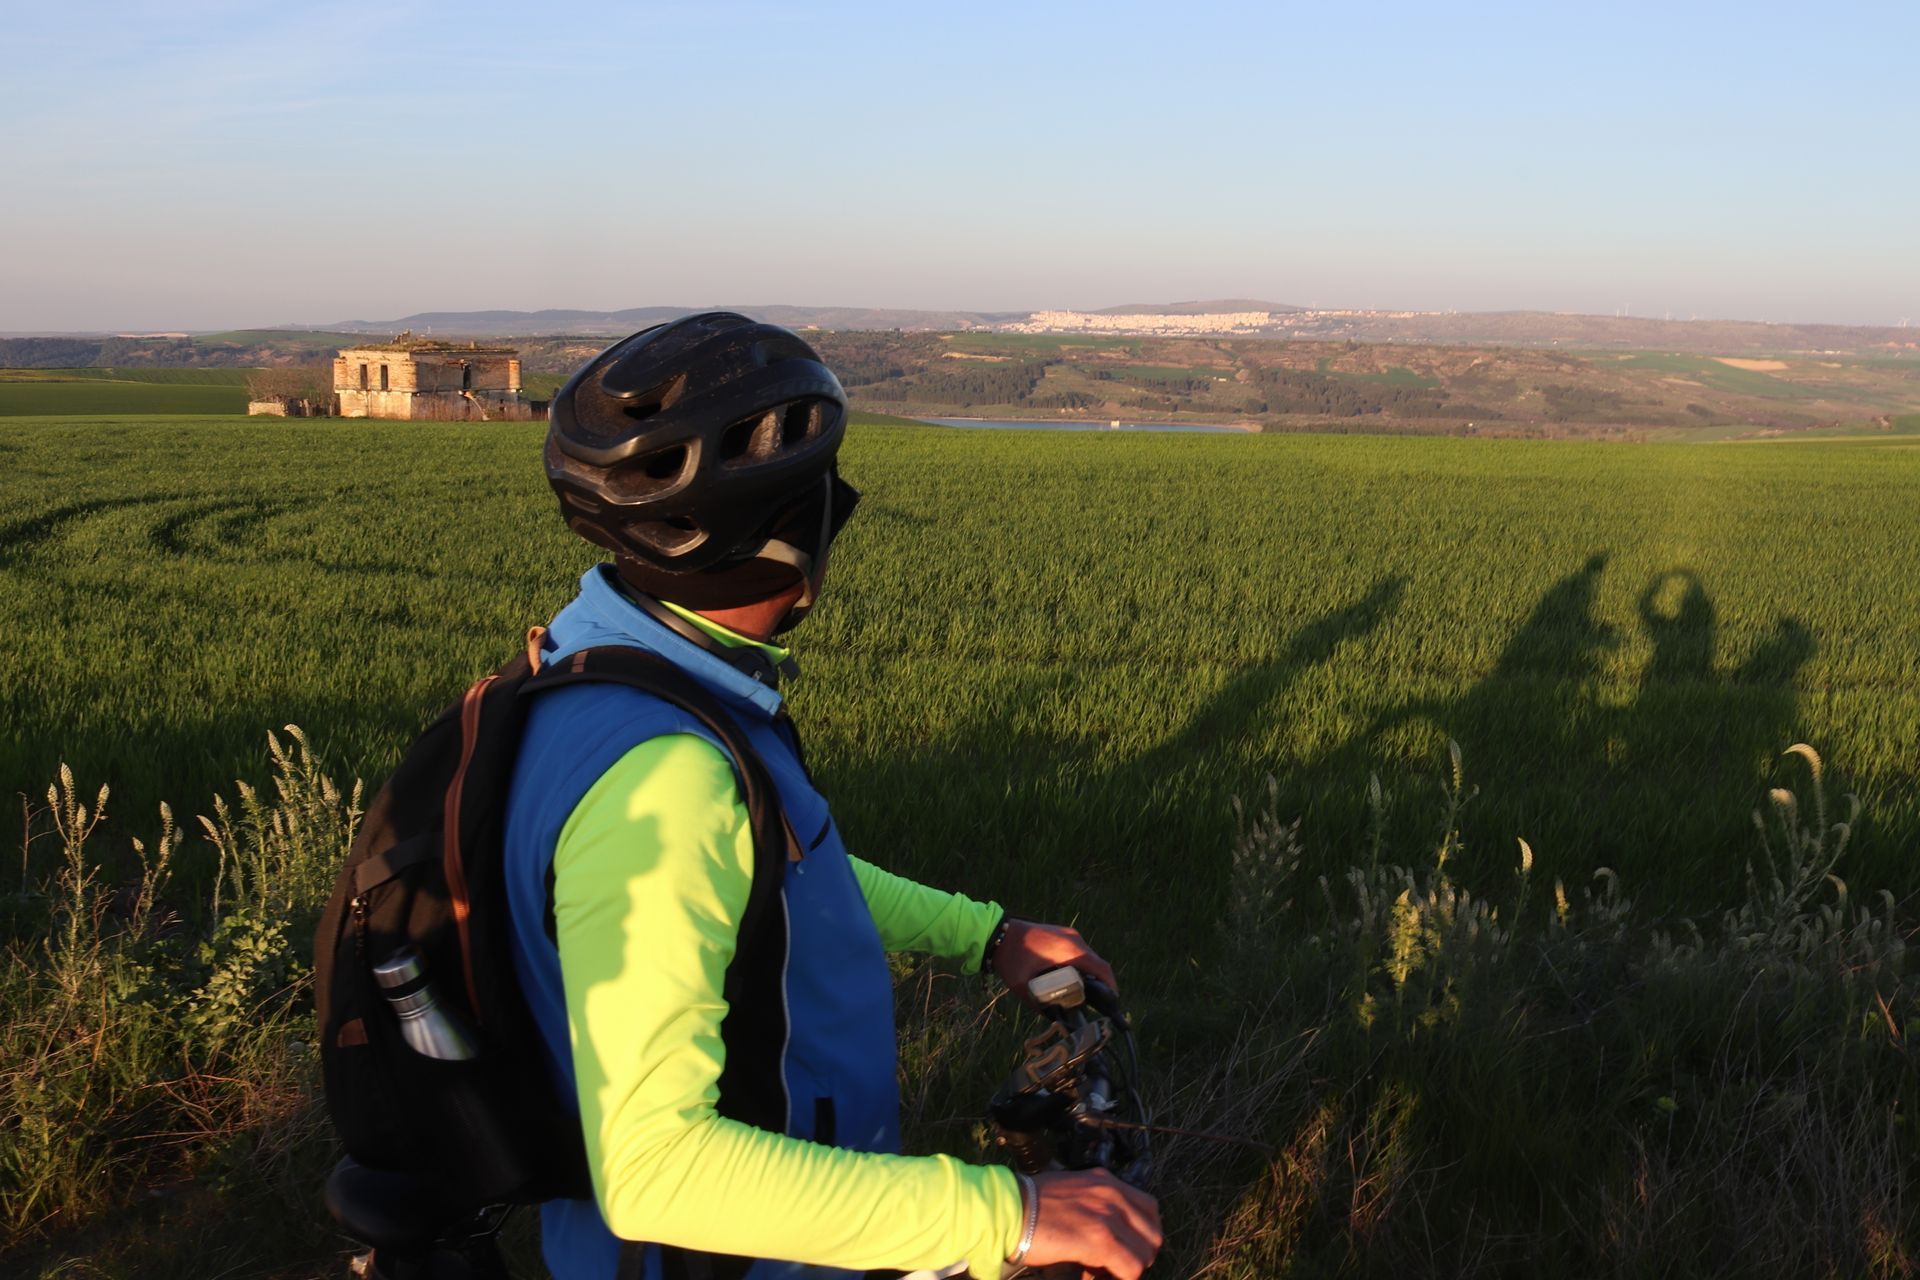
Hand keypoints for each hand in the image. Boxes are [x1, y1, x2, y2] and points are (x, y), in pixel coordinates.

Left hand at [990, 919, 1116, 1008]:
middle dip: (1101, 983)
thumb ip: (1039, 1004)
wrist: (996, 932)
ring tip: (1086, 993)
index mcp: (1070, 951)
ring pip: (1089, 956)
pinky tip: (1073, 977)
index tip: (1114, 1002)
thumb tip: (1054, 1019)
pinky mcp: (1062, 932)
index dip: (1111, 986)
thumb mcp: (1022, 986)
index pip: (1101, 968)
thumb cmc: (1010, 958)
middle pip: (1097, 963)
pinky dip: (1081, 964)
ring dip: (1091, 973)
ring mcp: (1069, 933)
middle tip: (1099, 1003)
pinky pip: (1079, 950)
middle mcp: (1074, 939)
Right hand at [1021, 1169, 1161, 1279]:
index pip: (1149, 1209)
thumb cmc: (1028, 1204)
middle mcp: (1113, 1194)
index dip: (1140, 1235)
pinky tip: (1089, 1276)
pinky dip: (1117, 1278)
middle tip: (1112, 1265)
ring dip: (1126, 1269)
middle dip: (1138, 1255)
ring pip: (1145, 1254)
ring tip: (1097, 1272)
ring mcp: (1108, 1216)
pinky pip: (1131, 1269)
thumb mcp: (1071, 1192)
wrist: (1007, 1209)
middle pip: (1154, 1233)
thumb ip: (1093, 1205)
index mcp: (1106, 1181)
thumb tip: (1106, 1233)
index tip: (1121, 1249)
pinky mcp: (1100, 1240)